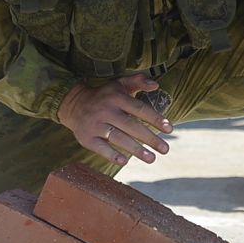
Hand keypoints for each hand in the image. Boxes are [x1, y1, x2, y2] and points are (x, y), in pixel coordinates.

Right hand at [58, 74, 172, 167]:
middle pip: (131, 126)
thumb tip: (156, 85)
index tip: (170, 129)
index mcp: (116, 97)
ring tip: (152, 158)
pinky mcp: (86, 137)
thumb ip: (138, 81)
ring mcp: (95, 125)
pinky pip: (100, 148)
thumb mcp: (119, 84)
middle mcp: (106, 110)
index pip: (139, 108)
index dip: (155, 119)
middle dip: (150, 138)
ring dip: (136, 150)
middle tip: (165, 149)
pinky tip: (125, 161)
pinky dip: (112, 155)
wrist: (73, 104)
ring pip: (118, 138)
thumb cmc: (104, 96)